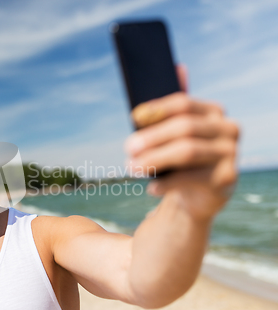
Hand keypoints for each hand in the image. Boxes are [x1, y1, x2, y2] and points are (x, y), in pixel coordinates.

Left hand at [124, 65, 239, 220]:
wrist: (200, 194)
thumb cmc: (181, 157)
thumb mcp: (173, 132)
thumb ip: (171, 106)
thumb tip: (177, 67)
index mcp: (212, 111)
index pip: (183, 103)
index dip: (157, 109)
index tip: (134, 117)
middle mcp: (227, 128)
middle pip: (184, 127)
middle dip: (152, 137)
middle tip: (128, 148)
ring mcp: (230, 153)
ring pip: (187, 151)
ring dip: (154, 159)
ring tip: (132, 167)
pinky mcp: (227, 177)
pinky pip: (191, 178)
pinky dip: (167, 183)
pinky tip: (151, 187)